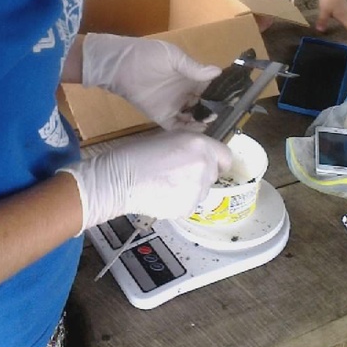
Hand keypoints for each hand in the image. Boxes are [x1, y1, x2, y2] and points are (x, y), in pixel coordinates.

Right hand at [57, 130, 231, 232]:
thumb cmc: (137, 153)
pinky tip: (162, 194)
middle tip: (177, 172)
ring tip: (167, 184)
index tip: (207, 162)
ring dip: (191, 188)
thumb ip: (191, 145)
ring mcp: (197, 190)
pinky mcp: (188, 208)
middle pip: (214, 174)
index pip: (226, 156)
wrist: (119, 179)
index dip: (216, 159)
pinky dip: (181, 201)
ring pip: (202, 191)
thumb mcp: (169, 137)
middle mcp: (204, 167)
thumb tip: (201, 154)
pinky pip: (191, 204)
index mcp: (200, 145)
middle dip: (200, 173)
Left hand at [82, 34, 220, 128]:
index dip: (220, 93)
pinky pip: (178, 126)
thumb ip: (194, 68)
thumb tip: (217, 71)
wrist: (121, 65)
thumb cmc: (148, 55)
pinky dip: (188, 130)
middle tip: (225, 115)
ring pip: (193, 118)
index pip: (209, 88)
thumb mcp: (174, 56)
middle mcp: (183, 92)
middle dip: (214, 110)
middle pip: (203, 105)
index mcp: (188, 77)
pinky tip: (199, 131)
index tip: (233, 99)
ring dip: (203, 121)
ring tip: (213, 122)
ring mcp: (173, 105)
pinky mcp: (162, 116)